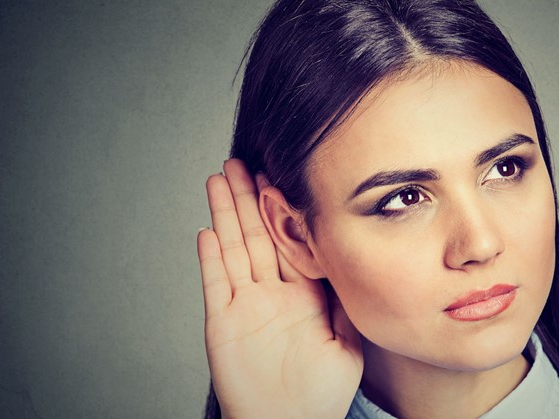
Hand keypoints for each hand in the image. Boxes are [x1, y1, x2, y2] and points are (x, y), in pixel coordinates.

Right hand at [197, 159, 362, 417]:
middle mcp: (270, 294)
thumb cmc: (321, 393)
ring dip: (225, 215)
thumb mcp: (348, 342)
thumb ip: (345, 302)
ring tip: (218, 180)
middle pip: (256, 235)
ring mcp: (244, 306)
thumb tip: (351, 262)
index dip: (281, 210)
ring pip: (233, 249)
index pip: (288, 241)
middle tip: (240, 162)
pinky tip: (206, 231)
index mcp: (301, 295)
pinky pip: (215, 285)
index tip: (278, 177)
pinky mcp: (222, 324)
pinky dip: (210, 259)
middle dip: (247, 199)